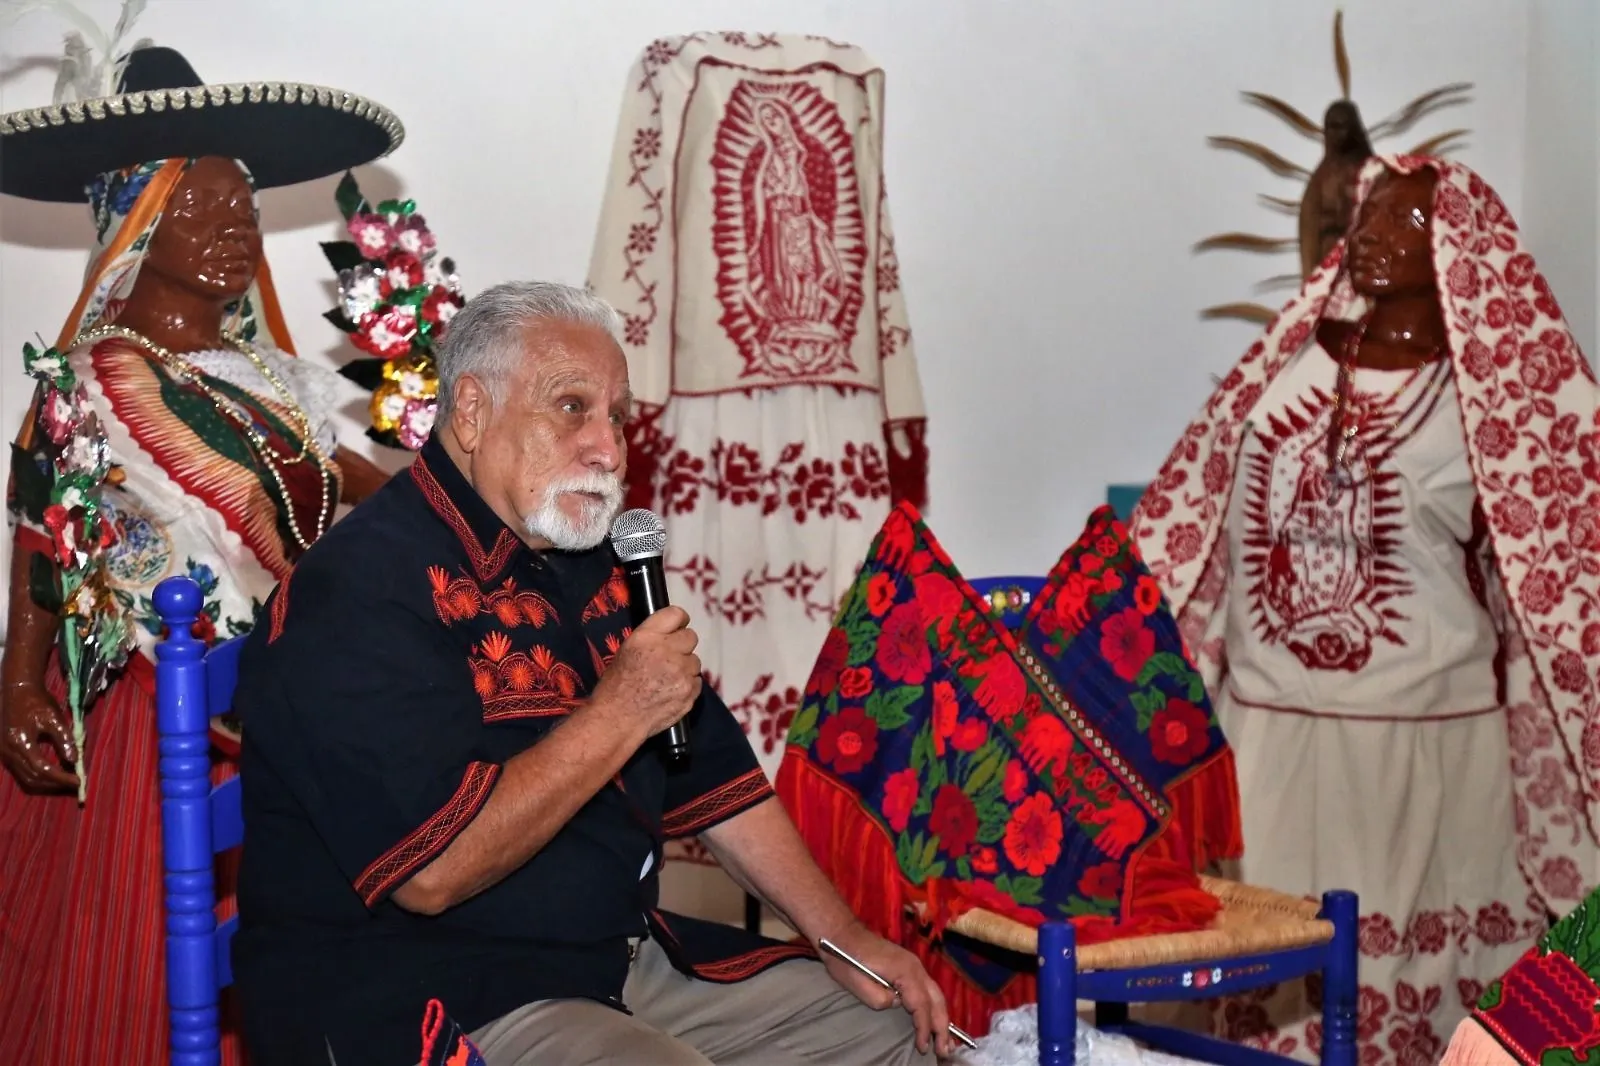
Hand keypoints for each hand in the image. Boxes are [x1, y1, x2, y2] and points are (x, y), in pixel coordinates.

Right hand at [1, 682, 78, 792]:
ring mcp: (4, 754)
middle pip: (32, 778)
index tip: (79, 781)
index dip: (61, 777)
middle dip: (55, 784)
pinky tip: (53, 774)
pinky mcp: (4, 753)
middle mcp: (8, 752)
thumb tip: (74, 760)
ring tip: (66, 782)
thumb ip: (64, 739)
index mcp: (20, 742)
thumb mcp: (54, 718)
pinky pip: (20, 772)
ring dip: (46, 783)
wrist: (17, 690)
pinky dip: (37, 777)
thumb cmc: (37, 702)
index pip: (43, 769)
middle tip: (75, 784)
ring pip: (25, 778)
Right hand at [590, 606, 701, 739]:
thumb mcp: (627, 650)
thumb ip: (652, 637)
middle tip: (670, 657)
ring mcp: (681, 673)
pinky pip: (697, 681)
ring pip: (695, 661)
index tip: (677, 628)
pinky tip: (672, 691)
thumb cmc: (616, 685)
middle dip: (682, 646)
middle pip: (691, 637)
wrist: (618, 718)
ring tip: (668, 679)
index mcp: (647, 637)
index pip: (676, 614)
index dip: (678, 621)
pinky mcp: (690, 692)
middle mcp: (667, 651)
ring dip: (685, 667)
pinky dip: (688, 685)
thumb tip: (673, 631)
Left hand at [819, 920, 950, 1057]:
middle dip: (942, 1026)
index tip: (924, 1046)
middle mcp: (915, 966)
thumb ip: (880, 999)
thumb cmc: (846, 959)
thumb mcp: (858, 984)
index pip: (921, 1004)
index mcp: (904, 971)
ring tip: (946, 1040)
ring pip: (936, 994)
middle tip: (945, 1050)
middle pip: (936, 999)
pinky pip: (929, 989)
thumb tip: (897, 1003)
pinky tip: (935, 1020)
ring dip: (942, 1017)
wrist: (843, 933)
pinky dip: (935, 1007)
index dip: (924, 1027)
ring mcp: (914, 964)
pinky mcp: (909, 966)